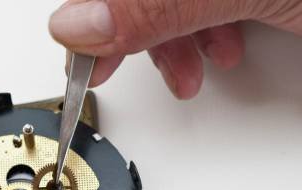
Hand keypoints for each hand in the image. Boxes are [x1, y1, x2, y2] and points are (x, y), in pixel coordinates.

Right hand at [49, 0, 301, 97]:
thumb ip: (157, 0)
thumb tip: (77, 22)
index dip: (89, 4)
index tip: (82, 50)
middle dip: (131, 25)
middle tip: (117, 66)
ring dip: (170, 36)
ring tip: (193, 71)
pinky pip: (201, 1)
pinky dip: (204, 32)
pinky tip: (223, 51)